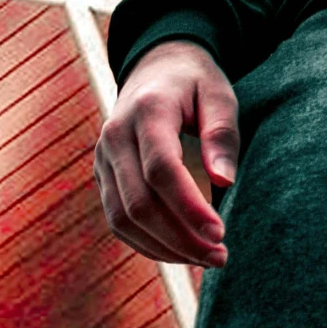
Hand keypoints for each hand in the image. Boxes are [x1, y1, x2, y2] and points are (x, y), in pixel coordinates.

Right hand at [94, 39, 239, 267]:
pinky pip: (118, 221)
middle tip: (220, 257)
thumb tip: (224, 181)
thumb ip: (222, 134)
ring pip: (123, 219)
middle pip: (138, 203)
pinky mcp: (102, 176)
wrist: (156, 67)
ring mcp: (103, 158)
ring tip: (204, 259)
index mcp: (147, 110)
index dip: (189, 208)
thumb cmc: (195, 83)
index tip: (220, 233)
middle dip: (180, 238)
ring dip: (164, 248)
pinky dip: (148, 243)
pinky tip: (181, 251)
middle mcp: (115, 136)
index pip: (161, 170)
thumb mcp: (219, 95)